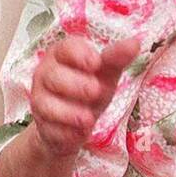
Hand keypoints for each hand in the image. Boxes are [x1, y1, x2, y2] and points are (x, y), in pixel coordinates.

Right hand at [27, 36, 140, 158]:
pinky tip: (80, 133)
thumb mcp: (106, 72)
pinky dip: (66, 132)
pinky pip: (49, 129)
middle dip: (75, 84)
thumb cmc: (90, 88)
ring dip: (69, 112)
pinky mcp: (41, 126)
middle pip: (53, 75)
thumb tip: (135, 43)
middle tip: (96, 91)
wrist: (76, 123)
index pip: (65, 48)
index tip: (96, 63)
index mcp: (62, 55)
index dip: (79, 54)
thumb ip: (116, 58)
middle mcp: (45, 75)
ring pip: (46, 104)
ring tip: (89, 118)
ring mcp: (40, 101)